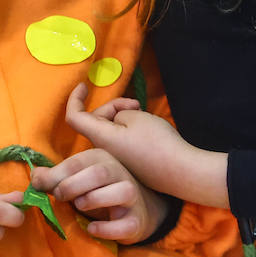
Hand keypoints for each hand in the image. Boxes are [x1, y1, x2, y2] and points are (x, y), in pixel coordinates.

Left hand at [31, 148, 168, 243]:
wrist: (133, 210)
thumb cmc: (97, 192)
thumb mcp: (75, 180)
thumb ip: (55, 177)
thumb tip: (35, 177)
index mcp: (101, 159)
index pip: (77, 162)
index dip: (56, 174)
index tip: (40, 186)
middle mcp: (119, 173)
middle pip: (98, 173)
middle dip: (72, 186)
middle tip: (59, 197)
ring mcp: (132, 196)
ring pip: (121, 192)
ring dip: (94, 200)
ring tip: (79, 206)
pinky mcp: (136, 220)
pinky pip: (125, 224)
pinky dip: (106, 228)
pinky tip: (91, 229)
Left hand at [64, 83, 228, 208]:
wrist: (180, 171)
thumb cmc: (157, 142)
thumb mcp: (135, 116)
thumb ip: (117, 113)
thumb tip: (116, 121)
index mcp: (101, 137)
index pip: (75, 117)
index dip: (75, 99)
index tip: (84, 85)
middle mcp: (103, 151)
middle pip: (96, 120)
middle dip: (112, 107)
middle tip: (136, 104)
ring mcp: (115, 160)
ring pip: (109, 130)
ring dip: (122, 118)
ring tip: (144, 116)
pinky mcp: (127, 165)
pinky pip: (119, 142)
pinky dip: (128, 131)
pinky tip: (147, 131)